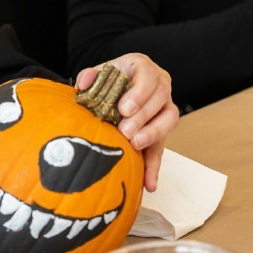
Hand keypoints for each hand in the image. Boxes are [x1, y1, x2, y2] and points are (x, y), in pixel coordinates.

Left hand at [74, 54, 176, 190]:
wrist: (119, 85)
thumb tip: (83, 83)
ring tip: (135, 145)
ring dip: (152, 134)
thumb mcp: (101, 73)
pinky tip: (149, 184)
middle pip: (161, 99)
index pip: (149, 76)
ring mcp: (165, 106)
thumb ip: (91, 76)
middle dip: (143, 117)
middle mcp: (161, 85)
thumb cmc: (110, 79)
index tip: (124, 108)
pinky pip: (162, 147)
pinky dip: (154, 166)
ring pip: (168, 120)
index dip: (139, 93)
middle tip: (125, 131)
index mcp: (143, 68)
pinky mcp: (162, 129)